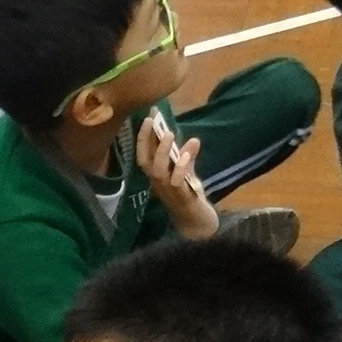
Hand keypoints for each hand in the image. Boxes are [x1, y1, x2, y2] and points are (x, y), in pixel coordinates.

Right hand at [137, 110, 218, 240]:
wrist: (197, 224)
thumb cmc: (189, 198)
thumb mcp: (187, 175)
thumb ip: (187, 159)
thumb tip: (192, 140)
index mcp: (156, 176)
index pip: (144, 155)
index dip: (144, 137)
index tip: (148, 117)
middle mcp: (157, 183)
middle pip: (145, 161)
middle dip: (146, 141)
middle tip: (153, 121)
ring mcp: (168, 191)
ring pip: (158, 171)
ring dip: (162, 152)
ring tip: (169, 134)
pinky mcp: (182, 198)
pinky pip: (177, 182)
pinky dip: (181, 167)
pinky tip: (185, 154)